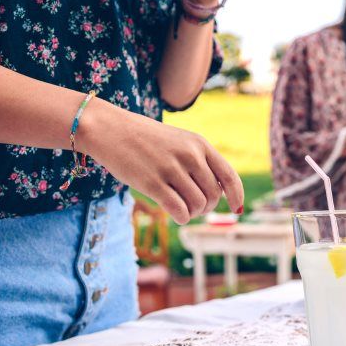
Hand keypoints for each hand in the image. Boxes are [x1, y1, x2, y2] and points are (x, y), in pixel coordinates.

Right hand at [79, 100, 243, 223]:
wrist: (110, 128)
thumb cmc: (146, 139)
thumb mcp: (180, 141)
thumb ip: (200, 162)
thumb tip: (219, 194)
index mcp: (200, 144)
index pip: (229, 176)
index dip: (236, 195)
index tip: (236, 208)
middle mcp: (189, 156)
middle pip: (213, 196)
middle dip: (207, 207)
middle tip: (195, 208)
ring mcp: (171, 169)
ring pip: (197, 205)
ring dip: (193, 213)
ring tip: (183, 209)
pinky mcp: (152, 183)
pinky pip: (179, 210)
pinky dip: (181, 217)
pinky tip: (176, 214)